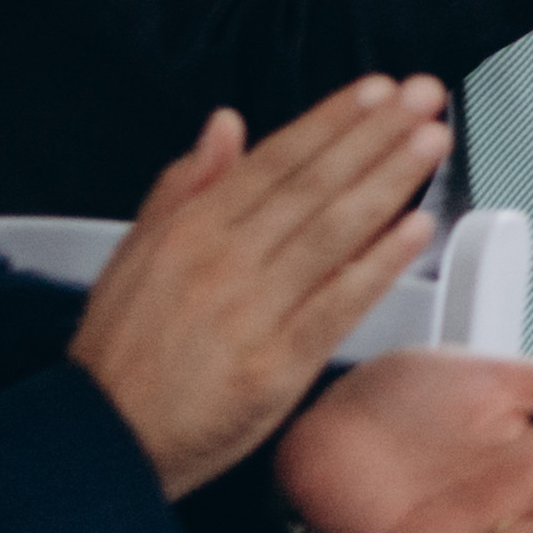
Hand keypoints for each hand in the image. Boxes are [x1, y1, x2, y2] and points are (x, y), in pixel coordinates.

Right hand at [68, 79, 456, 497]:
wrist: (101, 441)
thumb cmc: (122, 354)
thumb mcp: (135, 256)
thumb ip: (183, 188)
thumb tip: (224, 125)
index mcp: (189, 231)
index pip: (274, 161)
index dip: (331, 121)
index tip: (379, 91)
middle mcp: (222, 261)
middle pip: (312, 186)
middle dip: (374, 136)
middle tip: (425, 97)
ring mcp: (252, 310)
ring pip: (331, 232)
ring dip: (387, 182)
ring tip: (430, 142)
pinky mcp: (276, 362)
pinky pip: (337, 302)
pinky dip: (378, 263)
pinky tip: (416, 229)